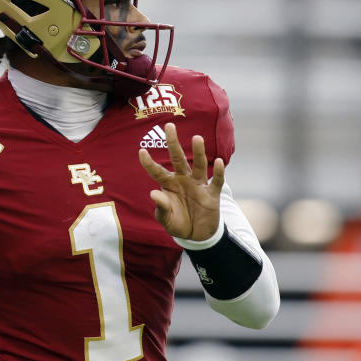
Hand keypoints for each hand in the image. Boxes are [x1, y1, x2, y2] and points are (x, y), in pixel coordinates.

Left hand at [138, 122, 224, 240]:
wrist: (197, 235)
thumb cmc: (178, 223)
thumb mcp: (166, 219)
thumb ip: (161, 207)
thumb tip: (153, 193)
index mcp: (169, 184)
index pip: (157, 171)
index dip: (149, 163)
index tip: (141, 151)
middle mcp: (183, 180)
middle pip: (178, 158)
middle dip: (173, 143)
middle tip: (169, 125)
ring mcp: (199, 185)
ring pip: (199, 165)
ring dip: (198, 152)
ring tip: (196, 138)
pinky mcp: (212, 194)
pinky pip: (217, 181)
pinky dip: (219, 172)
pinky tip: (219, 162)